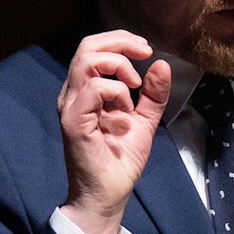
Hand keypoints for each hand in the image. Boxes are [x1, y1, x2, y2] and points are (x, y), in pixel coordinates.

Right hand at [57, 30, 171, 233]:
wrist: (109, 194)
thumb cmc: (120, 159)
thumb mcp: (144, 120)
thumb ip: (153, 94)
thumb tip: (162, 64)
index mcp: (86, 89)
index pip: (94, 47)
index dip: (121, 40)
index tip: (146, 50)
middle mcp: (74, 93)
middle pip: (87, 46)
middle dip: (120, 42)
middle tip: (144, 54)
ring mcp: (72, 106)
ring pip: (86, 61)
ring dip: (118, 66)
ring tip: (135, 86)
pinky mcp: (74, 122)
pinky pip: (92, 89)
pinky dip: (115, 90)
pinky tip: (125, 109)